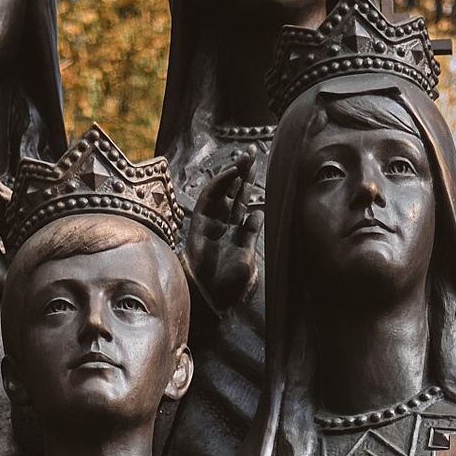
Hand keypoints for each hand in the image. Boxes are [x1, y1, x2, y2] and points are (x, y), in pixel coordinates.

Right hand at [186, 154, 261, 313]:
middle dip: (241, 175)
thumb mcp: (248, 257)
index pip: (242, 204)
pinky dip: (219, 186)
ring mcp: (209, 225)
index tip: (257, 168)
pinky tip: (231, 174)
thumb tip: (257, 213)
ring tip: (243, 159)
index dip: (249, 186)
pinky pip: (208, 200)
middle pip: (231, 195)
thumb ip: (250, 235)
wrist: (213, 301)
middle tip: (250, 154)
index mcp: (235, 234)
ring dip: (231, 175)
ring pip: (220, 194)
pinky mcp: (198, 226)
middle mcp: (222, 227)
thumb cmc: (231, 286)